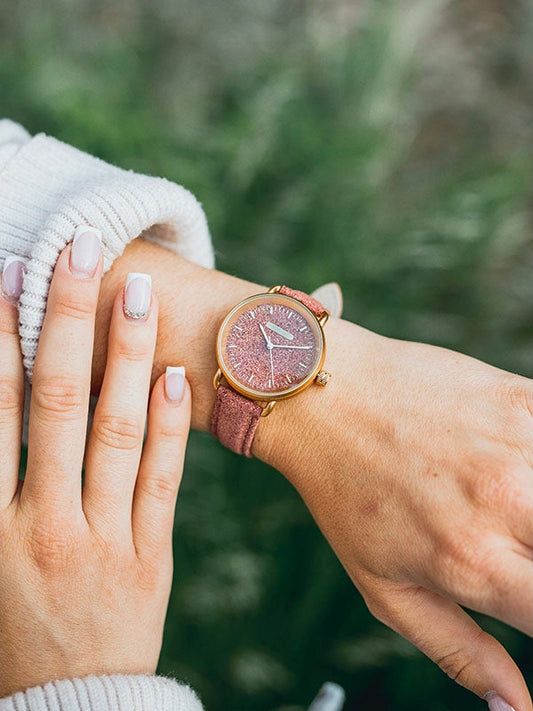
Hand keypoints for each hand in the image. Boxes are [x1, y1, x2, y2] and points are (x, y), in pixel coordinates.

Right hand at [0, 229, 190, 695]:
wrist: (69, 709)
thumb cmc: (12, 633)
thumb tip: (5, 406)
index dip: (0, 341)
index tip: (12, 279)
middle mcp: (44, 524)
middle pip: (55, 403)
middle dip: (66, 321)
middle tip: (82, 253)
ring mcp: (104, 539)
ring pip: (115, 431)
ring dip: (126, 355)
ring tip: (137, 293)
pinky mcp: (151, 557)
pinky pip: (162, 481)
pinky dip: (169, 426)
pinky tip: (175, 375)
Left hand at [89, 240, 531, 708]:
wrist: (323, 395)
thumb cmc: (345, 493)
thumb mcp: (383, 586)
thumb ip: (457, 650)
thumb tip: (519, 706)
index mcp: (471, 561)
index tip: (524, 600)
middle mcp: (505, 502)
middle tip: (517, 555)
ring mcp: (519, 445)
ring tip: (512, 519)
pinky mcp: (521, 399)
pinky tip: (515, 477)